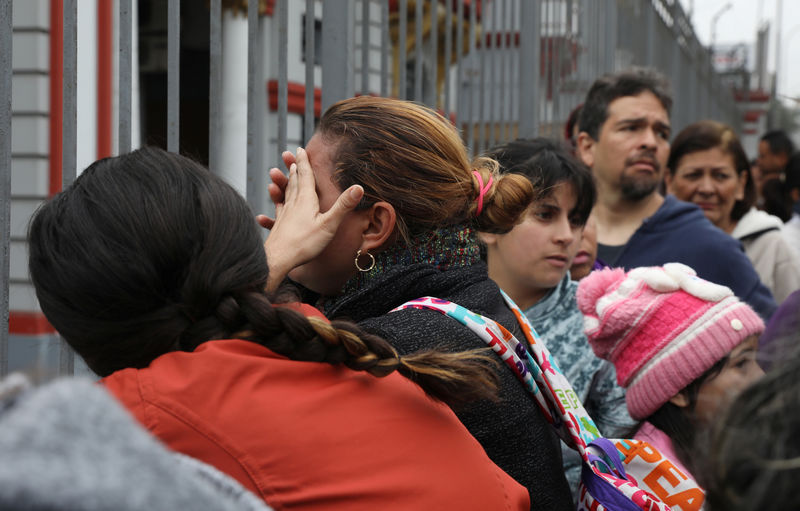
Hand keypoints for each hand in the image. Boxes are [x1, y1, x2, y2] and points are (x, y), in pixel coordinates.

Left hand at [258, 147, 363, 291]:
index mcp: (306, 200)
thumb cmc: (304, 244)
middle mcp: (293, 204)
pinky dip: (278, 201)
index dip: (304, 162)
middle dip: (294, 168)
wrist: (278, 260)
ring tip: (283, 173)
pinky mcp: (280, 226)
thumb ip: (343, 206)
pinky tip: (276, 203)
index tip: (301, 149)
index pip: (305, 176)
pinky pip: (279, 209)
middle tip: (291, 157)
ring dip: (286, 181)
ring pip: (286, 193)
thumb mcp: (329, 225)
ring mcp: (285, 215)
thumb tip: (359, 187)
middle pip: (294, 182)